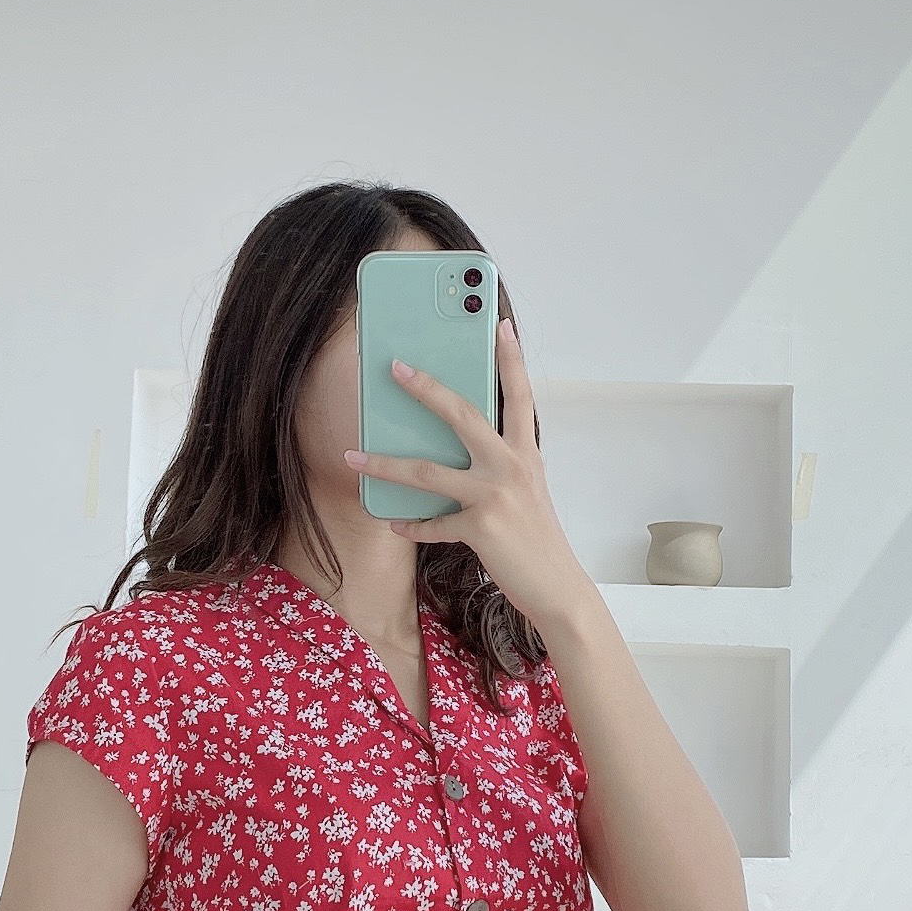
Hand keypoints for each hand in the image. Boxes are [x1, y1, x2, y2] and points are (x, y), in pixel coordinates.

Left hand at [343, 316, 587, 631]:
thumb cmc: (536, 538)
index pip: (519, 395)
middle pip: (463, 415)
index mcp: (525, 453)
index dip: (510, 359)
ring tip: (354, 457)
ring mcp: (495, 496)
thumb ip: (498, 465)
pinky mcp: (481, 528)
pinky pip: (433, 524)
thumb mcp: (526, 491)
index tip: (499, 324)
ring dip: (385, 464)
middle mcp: (512, 466)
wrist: (557, 586)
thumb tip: (453, 451)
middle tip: (395, 366)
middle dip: (426, 388)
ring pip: (429, 472)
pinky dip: (411, 525)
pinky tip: (393, 521)